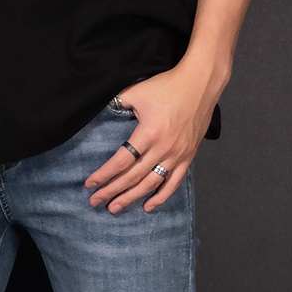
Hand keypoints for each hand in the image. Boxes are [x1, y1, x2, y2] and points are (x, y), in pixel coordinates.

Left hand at [85, 66, 220, 213]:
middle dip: (111, 191)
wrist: (201, 83)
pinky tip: (148, 207)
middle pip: (132, 177)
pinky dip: (161, 197)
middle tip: (95, 201)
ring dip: (131, 198)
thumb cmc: (169, 85)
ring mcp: (176, 155)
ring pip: (150, 184)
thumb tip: (105, 110)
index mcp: (148, 133)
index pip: (121, 161)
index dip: (104, 175)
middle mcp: (162, 148)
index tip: (90, 184)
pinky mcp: (187, 157)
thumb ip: (119, 103)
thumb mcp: (138, 91)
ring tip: (114, 208)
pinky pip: (173, 183)